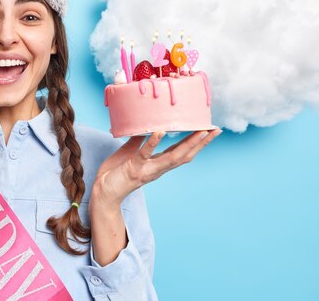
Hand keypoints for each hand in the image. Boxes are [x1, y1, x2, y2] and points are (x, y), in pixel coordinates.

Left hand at [93, 129, 221, 206]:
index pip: (181, 152)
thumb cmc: (115, 173)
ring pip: (172, 157)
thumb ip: (139, 141)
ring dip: (188, 144)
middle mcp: (157, 168)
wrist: (102, 192)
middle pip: (184, 155)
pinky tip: (160, 132)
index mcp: (158, 164)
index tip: (210, 130)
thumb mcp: (130, 153)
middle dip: (201, 143)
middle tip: (215, 130)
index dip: (196, 142)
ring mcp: (147, 169)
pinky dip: (153, 143)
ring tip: (200, 131)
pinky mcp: (133, 168)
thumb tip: (147, 125)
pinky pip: (144, 154)